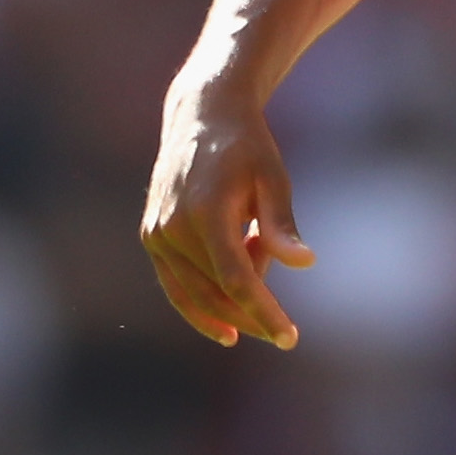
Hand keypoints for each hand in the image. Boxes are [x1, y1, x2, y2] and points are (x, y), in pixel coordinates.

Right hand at [139, 80, 313, 348]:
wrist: (201, 116)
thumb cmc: (247, 148)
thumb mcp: (274, 179)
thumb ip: (282, 225)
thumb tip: (304, 264)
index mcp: (206, 211)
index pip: (237, 280)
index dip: (264, 313)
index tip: (290, 338)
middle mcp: (173, 226)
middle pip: (215, 293)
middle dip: (252, 317)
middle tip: (285, 333)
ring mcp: (156, 233)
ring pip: (194, 294)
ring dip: (230, 307)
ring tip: (263, 301)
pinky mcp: (150, 237)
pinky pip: (175, 286)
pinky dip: (200, 307)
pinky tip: (227, 329)